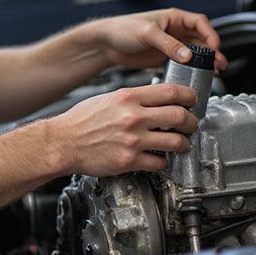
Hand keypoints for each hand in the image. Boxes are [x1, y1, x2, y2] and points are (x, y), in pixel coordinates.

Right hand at [49, 82, 199, 175]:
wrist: (62, 142)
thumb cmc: (81, 121)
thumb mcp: (108, 98)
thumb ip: (133, 98)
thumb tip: (156, 100)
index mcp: (128, 97)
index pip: (170, 92)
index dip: (189, 96)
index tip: (192, 101)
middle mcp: (133, 117)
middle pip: (179, 116)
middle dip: (192, 121)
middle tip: (192, 124)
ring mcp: (133, 140)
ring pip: (176, 141)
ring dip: (184, 143)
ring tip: (182, 144)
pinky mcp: (129, 160)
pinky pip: (160, 162)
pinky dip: (164, 161)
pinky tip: (160, 158)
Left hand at [95, 8, 226, 71]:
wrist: (107, 44)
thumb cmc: (123, 29)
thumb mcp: (148, 34)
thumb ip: (168, 44)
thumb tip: (187, 55)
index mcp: (174, 18)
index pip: (200, 23)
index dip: (210, 34)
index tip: (214, 47)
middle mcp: (175, 31)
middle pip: (201, 40)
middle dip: (212, 52)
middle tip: (219, 64)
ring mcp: (171, 45)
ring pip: (194, 53)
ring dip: (204, 62)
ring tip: (213, 72)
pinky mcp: (164, 58)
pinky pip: (183, 64)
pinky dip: (190, 70)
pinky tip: (194, 77)